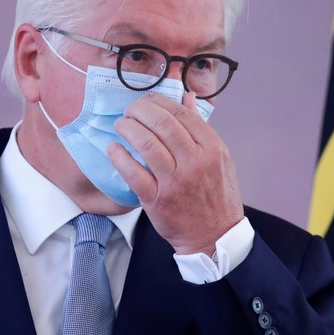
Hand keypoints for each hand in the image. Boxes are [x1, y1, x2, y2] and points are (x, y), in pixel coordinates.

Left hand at [108, 92, 243, 254]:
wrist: (215, 235)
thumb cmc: (216, 196)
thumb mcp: (219, 158)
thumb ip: (201, 128)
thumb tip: (187, 98)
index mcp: (212, 148)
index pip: (181, 113)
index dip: (158, 102)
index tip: (146, 102)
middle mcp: (195, 162)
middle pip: (161, 123)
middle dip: (139, 110)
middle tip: (129, 111)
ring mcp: (176, 181)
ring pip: (146, 144)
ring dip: (127, 129)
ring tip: (121, 126)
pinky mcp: (157, 200)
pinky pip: (133, 173)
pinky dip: (119, 157)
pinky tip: (114, 149)